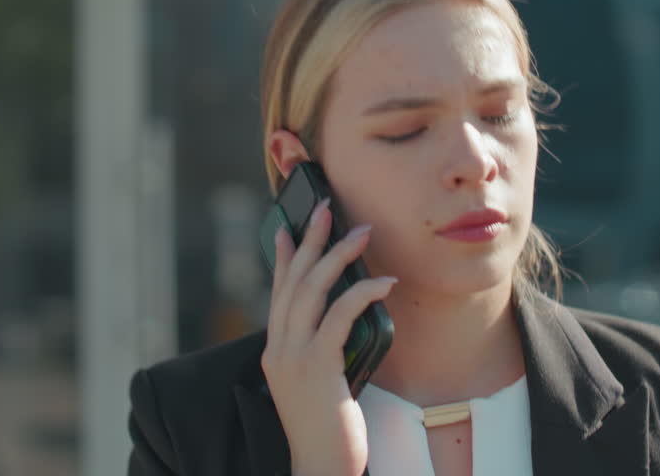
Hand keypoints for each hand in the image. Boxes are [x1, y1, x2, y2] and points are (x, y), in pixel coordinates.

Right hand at [260, 199, 395, 475]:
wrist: (321, 468)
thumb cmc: (328, 430)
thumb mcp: (321, 383)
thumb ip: (323, 350)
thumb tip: (343, 319)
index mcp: (276, 351)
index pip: (278, 294)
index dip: (283, 258)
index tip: (287, 228)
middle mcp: (278, 349)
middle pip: (292, 281)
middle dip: (310, 240)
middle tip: (326, 209)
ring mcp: (293, 356)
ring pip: (312, 290)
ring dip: (337, 255)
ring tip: (361, 232)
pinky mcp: (317, 366)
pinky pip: (339, 316)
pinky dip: (361, 293)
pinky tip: (383, 282)